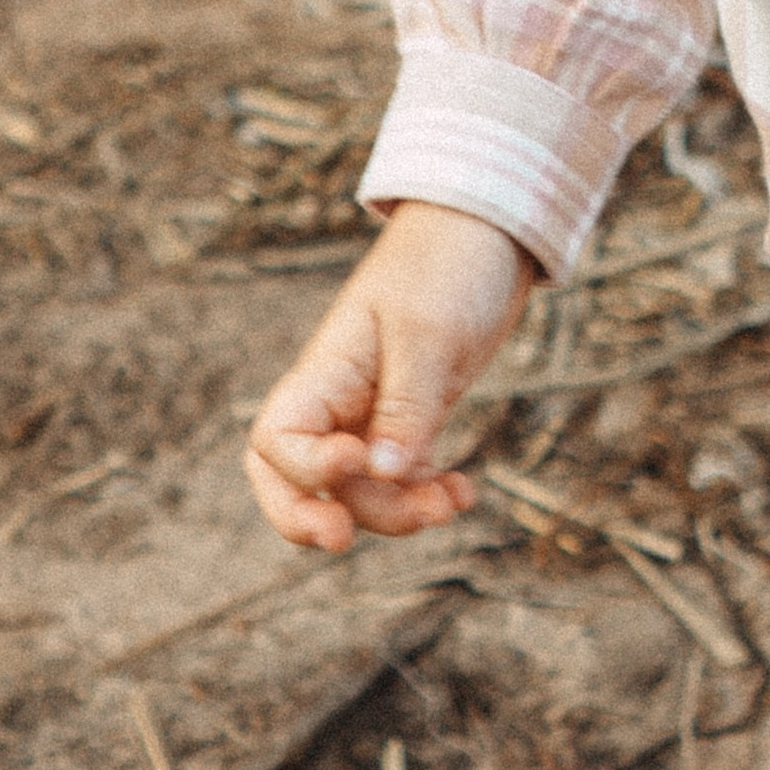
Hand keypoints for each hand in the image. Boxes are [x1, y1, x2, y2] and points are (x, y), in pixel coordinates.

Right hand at [243, 199, 533, 550]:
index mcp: (326, 369)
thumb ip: (406, 406)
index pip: (276, 440)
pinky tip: (462, 493)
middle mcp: (340, 398)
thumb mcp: (429, 333)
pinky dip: (426, 495)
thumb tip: (381, 475)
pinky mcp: (413, 417)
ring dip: (396, 512)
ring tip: (449, 504)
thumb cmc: (450, 263)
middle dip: (315, 520)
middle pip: (297, 482)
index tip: (358, 460)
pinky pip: (402, 479)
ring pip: (360, 491)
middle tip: (346, 541)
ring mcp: (375, 411)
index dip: (303, 470)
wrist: (493, 228)